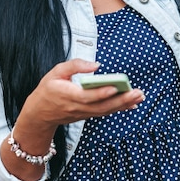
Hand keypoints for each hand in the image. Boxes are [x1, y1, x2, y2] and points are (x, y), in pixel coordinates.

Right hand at [19, 59, 144, 131]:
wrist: (39, 114)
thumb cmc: (48, 89)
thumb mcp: (56, 72)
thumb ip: (75, 65)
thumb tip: (96, 65)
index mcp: (68, 95)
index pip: (86, 96)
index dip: (100, 93)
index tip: (114, 88)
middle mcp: (77, 107)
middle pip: (101, 105)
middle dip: (121, 100)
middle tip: (137, 93)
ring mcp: (83, 113)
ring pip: (106, 110)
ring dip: (124, 104)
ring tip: (140, 96)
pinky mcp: (88, 114)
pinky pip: (105, 112)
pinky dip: (119, 108)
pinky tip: (132, 104)